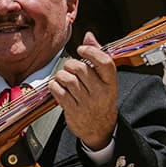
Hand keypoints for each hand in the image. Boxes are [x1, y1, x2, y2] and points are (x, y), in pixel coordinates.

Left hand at [52, 32, 118, 150]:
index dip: (90, 51)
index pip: (104, 62)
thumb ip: (98, 57)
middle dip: (70, 64)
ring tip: (63, 78)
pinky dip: (54, 86)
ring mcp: (87, 103)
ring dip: (61, 75)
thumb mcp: (106, 81)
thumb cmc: (102, 101)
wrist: (101, 130)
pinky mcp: (73, 110)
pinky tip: (58, 87)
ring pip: (68, 79)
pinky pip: (58, 91)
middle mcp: (100, 93)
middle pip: (81, 69)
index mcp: (111, 83)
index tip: (81, 49)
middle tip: (70, 68)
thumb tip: (88, 36)